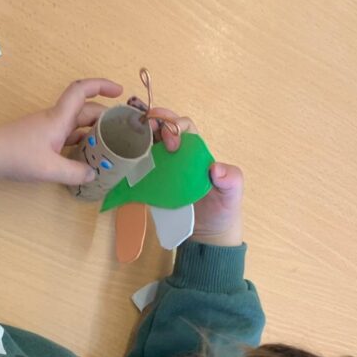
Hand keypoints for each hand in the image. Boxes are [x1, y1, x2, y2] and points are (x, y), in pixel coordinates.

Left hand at [0, 78, 122, 184]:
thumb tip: (93, 173)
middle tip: (123, 132)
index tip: (120, 91)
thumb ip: (75, 172)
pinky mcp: (41, 141)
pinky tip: (87, 157)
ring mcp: (48, 130)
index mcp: (59, 118)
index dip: (102, 86)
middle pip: (85, 111)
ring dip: (94, 133)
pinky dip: (80, 143)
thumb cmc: (16, 156)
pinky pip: (67, 137)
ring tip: (111, 147)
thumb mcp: (49, 169)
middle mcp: (55, 119)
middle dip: (105, 118)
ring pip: (77, 125)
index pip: (82, 90)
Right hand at [143, 108, 243, 247]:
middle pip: (162, 130)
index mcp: (196, 152)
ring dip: (140, 138)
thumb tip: (216, 169)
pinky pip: (140, 169)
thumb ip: (231, 179)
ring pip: (149, 145)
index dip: (175, 126)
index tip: (170, 141)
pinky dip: (131, 162)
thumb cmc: (222, 209)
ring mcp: (163, 169)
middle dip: (153, 122)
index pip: (184, 127)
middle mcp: (178, 156)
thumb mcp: (232, 194)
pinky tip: (125, 162)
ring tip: (130, 138)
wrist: (208, 234)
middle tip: (145, 127)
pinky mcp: (152, 184)